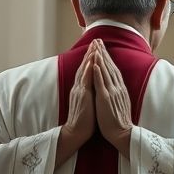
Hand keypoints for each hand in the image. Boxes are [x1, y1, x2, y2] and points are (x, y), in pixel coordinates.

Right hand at [56, 46, 95, 166]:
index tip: (97, 47)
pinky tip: (92, 62)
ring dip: (90, 57)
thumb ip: (89, 92)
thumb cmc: (84, 120)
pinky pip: (86, 81)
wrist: (76, 133)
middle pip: (85, 66)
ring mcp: (80, 91)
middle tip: (96, 40)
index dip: (91, 58)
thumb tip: (95, 85)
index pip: (87, 70)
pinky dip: (89, 70)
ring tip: (95, 45)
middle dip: (91, 53)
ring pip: (85, 70)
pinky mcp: (83, 96)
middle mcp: (79, 87)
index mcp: (81, 89)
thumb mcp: (88, 102)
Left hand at [90, 40, 134, 155]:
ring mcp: (111, 93)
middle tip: (98, 40)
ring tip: (95, 47)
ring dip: (100, 58)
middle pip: (110, 67)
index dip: (108, 58)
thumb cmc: (119, 122)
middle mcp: (117, 88)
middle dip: (103, 53)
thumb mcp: (121, 103)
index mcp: (120, 89)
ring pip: (105, 72)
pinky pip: (101, 83)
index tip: (102, 48)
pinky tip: (94, 64)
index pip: (113, 69)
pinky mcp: (105, 99)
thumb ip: (118, 92)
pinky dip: (98, 73)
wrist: (122, 134)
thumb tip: (116, 85)